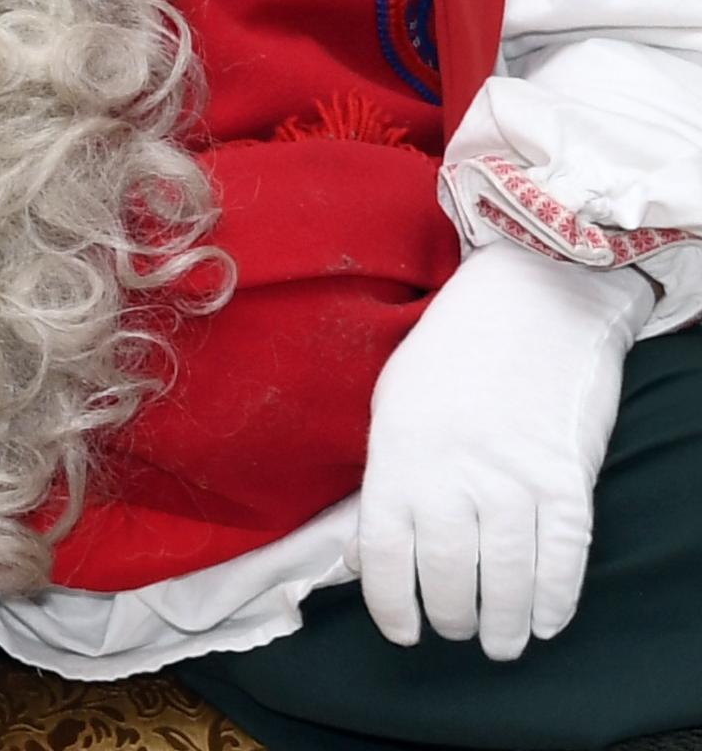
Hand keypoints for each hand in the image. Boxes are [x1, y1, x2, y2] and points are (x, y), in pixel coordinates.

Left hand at [356, 247, 652, 658]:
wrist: (531, 298)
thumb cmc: (451, 353)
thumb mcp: (394, 406)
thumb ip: (387, 477)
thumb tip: (374, 553)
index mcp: (396, 458)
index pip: (384, 557)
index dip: (391, 605)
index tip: (402, 631)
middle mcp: (451, 476)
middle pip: (448, 578)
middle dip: (450, 617)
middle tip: (455, 630)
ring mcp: (513, 480)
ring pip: (507, 579)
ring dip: (504, 623)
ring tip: (501, 642)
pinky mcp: (567, 479)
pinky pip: (563, 559)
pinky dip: (556, 600)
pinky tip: (547, 621)